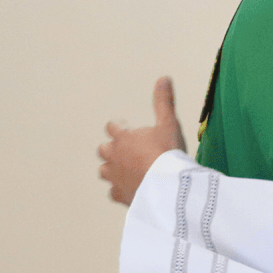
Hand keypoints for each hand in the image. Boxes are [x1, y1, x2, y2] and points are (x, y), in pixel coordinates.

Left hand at [97, 77, 187, 204]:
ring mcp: (114, 177)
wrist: (166, 185)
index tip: (127, 129)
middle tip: (127, 150)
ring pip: (104, 170)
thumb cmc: (166, 153)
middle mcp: (113, 156)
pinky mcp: (119, 194)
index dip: (119, 127)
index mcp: (123, 138)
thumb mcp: (168, 123)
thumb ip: (163, 102)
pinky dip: (119, 189)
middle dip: (112, 148)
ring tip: (126, 169)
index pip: (112, 127)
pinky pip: (113, 192)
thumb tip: (163, 78)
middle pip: (103, 149)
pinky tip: (129, 189)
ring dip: (112, 168)